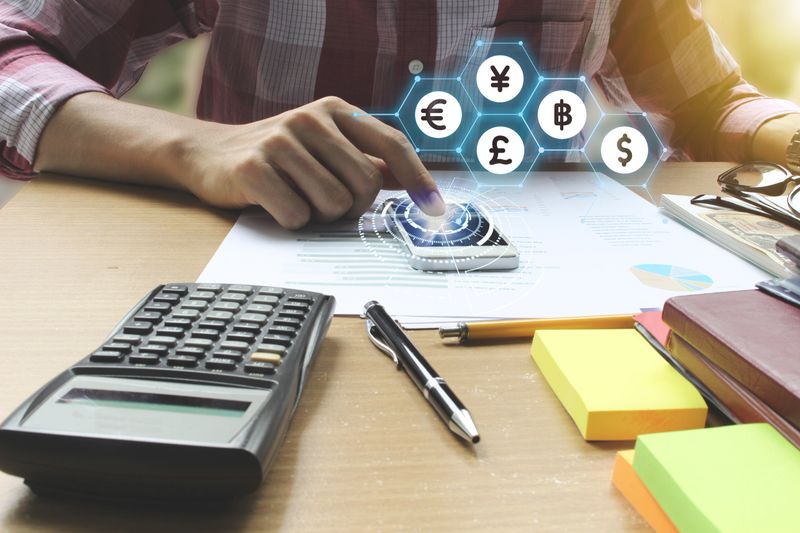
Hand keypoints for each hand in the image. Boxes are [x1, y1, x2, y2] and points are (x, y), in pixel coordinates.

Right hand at [182, 96, 444, 228]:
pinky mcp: (254, 168)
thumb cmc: (279, 155)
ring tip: (298, 198)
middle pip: (367, 184)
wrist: (209, 154)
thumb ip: (367, 159)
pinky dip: (292, 221)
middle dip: (354, 207)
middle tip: (329, 203)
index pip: (392, 144)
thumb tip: (417, 183)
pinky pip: (298, 216)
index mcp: (336, 110)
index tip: (435, 208)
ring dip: (321, 216)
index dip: (419, 179)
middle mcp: (310, 118)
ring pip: (334, 204)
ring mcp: (280, 140)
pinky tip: (274, 204)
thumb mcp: (325, 146)